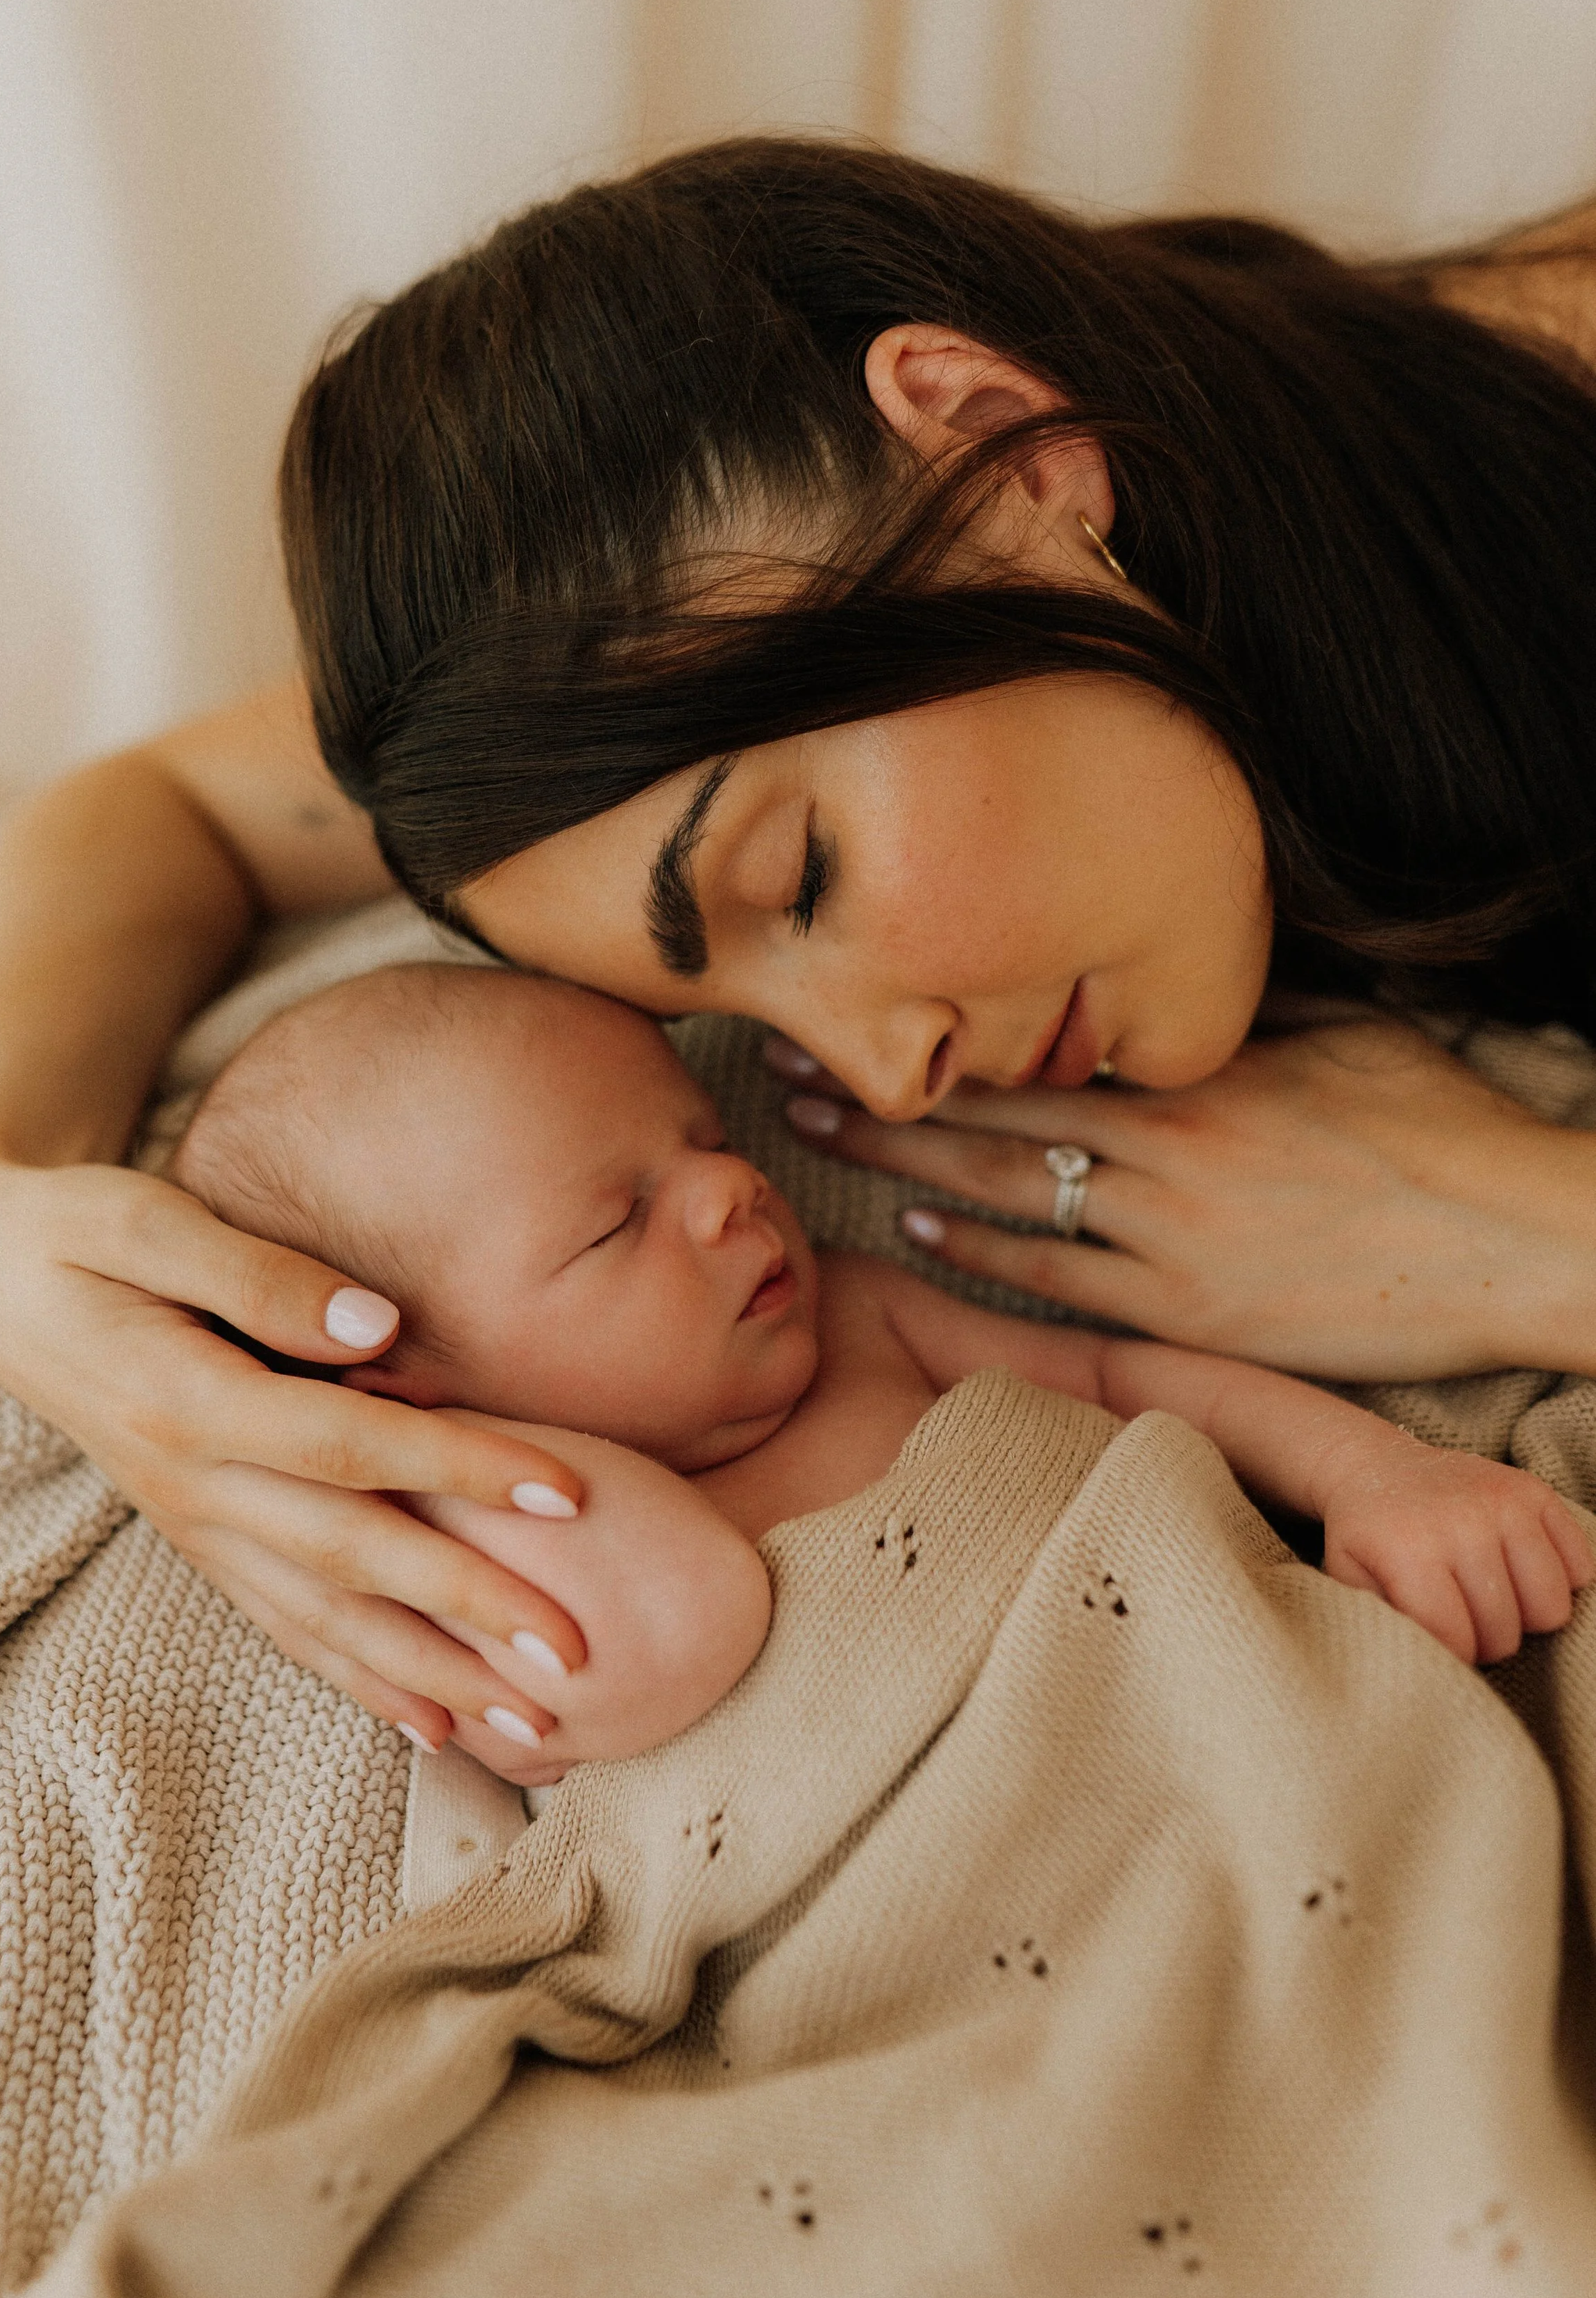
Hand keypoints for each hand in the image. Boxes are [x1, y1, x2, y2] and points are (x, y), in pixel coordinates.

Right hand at [0, 1155, 589, 1750]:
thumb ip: (259, 1276)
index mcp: (184, 1400)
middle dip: (471, 1608)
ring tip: (534, 1728)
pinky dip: (362, 1683)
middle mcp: (190, 1483)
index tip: (570, 1494)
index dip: (461, 1469)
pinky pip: (287, 1628)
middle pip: (351, 1557)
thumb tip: (379, 1326)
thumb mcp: (146, 1222)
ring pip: (325, 1620)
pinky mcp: (201, 1540)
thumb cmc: (82, 1232)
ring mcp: (194, 1524)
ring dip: (433, 1678)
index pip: (349, 1446)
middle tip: (578, 1653)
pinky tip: (438, 1730)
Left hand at [770, 1019, 1595, 1377]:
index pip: (1035, 1046)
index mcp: (1198, 1074)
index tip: (857, 1000)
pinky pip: (1057, 1284)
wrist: (1508, 1238)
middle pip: (991, 1114)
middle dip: (884, 1089)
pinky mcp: (1189, 1317)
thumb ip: (1248, 1011)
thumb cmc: (1436, 1128)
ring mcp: (1170, 1239)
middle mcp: (1166, 1150)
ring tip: (821, 1137)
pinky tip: (914, 1233)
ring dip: (902, 1166)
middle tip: (788, 1069)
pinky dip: (979, 1256)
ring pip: (1003, 1195)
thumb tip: (1185, 980)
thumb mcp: (1345, 1032)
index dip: (936, 1027)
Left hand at [1314, 1424, 1594, 1664]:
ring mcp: (1504, 1502)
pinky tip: (1519, 1573)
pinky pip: (1580, 1565)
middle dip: (1484, 1640)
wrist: (1377, 1464)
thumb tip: (1423, 1667)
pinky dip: (1559, 1581)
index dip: (1453, 1655)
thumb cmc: (1367, 1534)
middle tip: (1464, 1620)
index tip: (1441, 1643)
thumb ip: (1384, 1624)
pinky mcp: (1535, 1491)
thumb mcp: (1349, 1579)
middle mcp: (1461, 1521)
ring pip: (1550, 1605)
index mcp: (1409, 1548)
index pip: (1457, 1639)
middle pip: (1505, 1630)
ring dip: (1524, 1616)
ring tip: (1493, 1601)